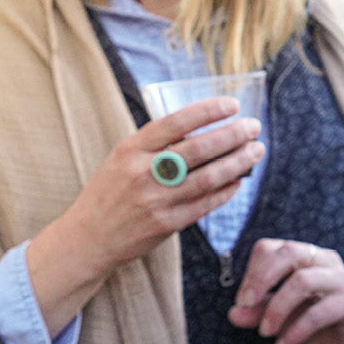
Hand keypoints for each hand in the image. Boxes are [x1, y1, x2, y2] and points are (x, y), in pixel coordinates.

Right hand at [27, 97, 262, 330]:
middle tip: (253, 127)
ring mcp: (156, 200)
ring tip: (255, 151)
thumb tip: (201, 134)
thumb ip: (153, 148)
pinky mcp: (167, 224)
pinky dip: (226, 190)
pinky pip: (206, 204)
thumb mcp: (119, 161)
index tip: (231, 105)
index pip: (175, 123)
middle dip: (233, 135)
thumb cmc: (106, 194)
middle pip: (199, 149)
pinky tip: (238, 181)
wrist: (88, 238)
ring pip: (209, 177)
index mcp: (130, 150)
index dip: (207, 111)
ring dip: (238, 162)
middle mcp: (143, 173)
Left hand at [228, 239, 343, 343]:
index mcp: (303, 255)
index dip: (251, 272)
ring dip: (276, 308)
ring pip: (302, 281)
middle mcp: (325, 260)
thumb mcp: (276, 319)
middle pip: (288, 252)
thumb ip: (255, 312)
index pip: (269, 248)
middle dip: (260, 278)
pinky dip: (294, 331)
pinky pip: (318, 312)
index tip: (242, 301)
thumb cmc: (307, 328)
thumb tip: (233, 314)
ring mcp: (342, 279)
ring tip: (264, 332)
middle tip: (245, 305)